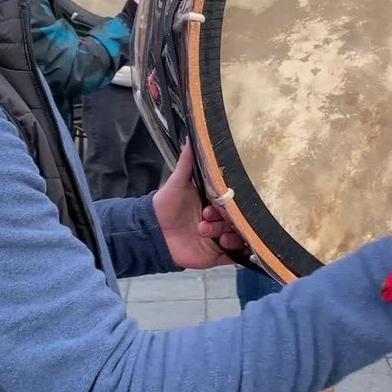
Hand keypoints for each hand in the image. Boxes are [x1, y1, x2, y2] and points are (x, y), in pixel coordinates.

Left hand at [152, 142, 244, 269]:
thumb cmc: (165, 206)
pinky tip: (227, 244)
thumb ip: (187, 162)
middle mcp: (221, 220)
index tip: (218, 201)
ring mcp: (221, 238)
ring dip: (230, 235)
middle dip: (227, 219)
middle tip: (208, 217)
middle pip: (238, 220)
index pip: (234, 202)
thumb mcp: (177, 182)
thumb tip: (190, 136)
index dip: (231, 202)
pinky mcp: (218, 255)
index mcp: (216, 203)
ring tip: (211, 232)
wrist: (152, 233)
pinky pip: (237, 256)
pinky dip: (238, 251)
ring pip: (239, 237)